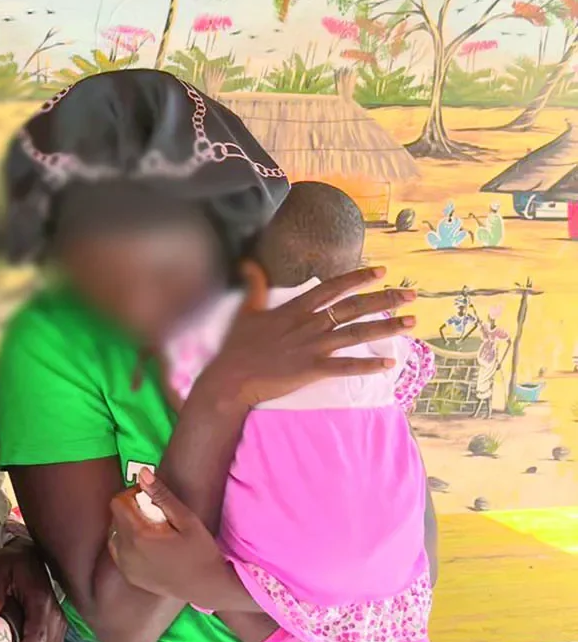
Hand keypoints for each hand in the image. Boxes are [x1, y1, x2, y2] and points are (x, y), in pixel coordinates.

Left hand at [108, 470, 227, 602]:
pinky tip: (148, 545)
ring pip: (113, 533)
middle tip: (155, 514)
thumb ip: (162, 496)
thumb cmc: (201, 551)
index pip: (118, 503)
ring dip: (127, 526)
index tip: (151, 499)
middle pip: (115, 517)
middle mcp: (126, 552)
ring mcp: (125, 566)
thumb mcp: (187, 519)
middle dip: (130, 509)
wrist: (206, 587)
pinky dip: (127, 543)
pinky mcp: (129, 576)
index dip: (132, 495)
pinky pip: (117, 551)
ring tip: (152, 529)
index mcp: (139, 535)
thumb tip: (142, 473)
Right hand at [197, 262, 416, 408]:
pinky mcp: (312, 370)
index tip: (380, 271)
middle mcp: (310, 324)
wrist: (231, 378)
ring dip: (386, 327)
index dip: (357, 278)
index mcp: (296, 309)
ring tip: (411, 323)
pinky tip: (389, 364)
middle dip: (384, 299)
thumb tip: (248, 264)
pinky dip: (368, 365)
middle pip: (353, 307)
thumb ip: (254, 285)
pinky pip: (346, 366)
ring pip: (356, 333)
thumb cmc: (237, 346)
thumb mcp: (245, 310)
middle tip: (411, 294)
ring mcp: (313, 347)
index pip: (332, 288)